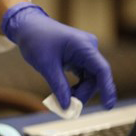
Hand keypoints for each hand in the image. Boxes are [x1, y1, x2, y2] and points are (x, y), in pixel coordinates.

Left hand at [1, 3, 116, 108]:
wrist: (28, 27)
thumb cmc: (36, 42)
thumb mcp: (46, 66)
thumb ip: (59, 86)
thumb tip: (67, 106)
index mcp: (84, 46)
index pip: (102, 70)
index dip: (107, 89)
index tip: (107, 106)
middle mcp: (89, 48)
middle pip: (94, 78)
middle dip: (83, 94)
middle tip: (67, 108)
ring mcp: (84, 53)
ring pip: (89, 79)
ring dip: (78, 92)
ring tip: (62, 101)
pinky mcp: (78, 57)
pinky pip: (82, 76)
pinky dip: (74, 87)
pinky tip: (64, 94)